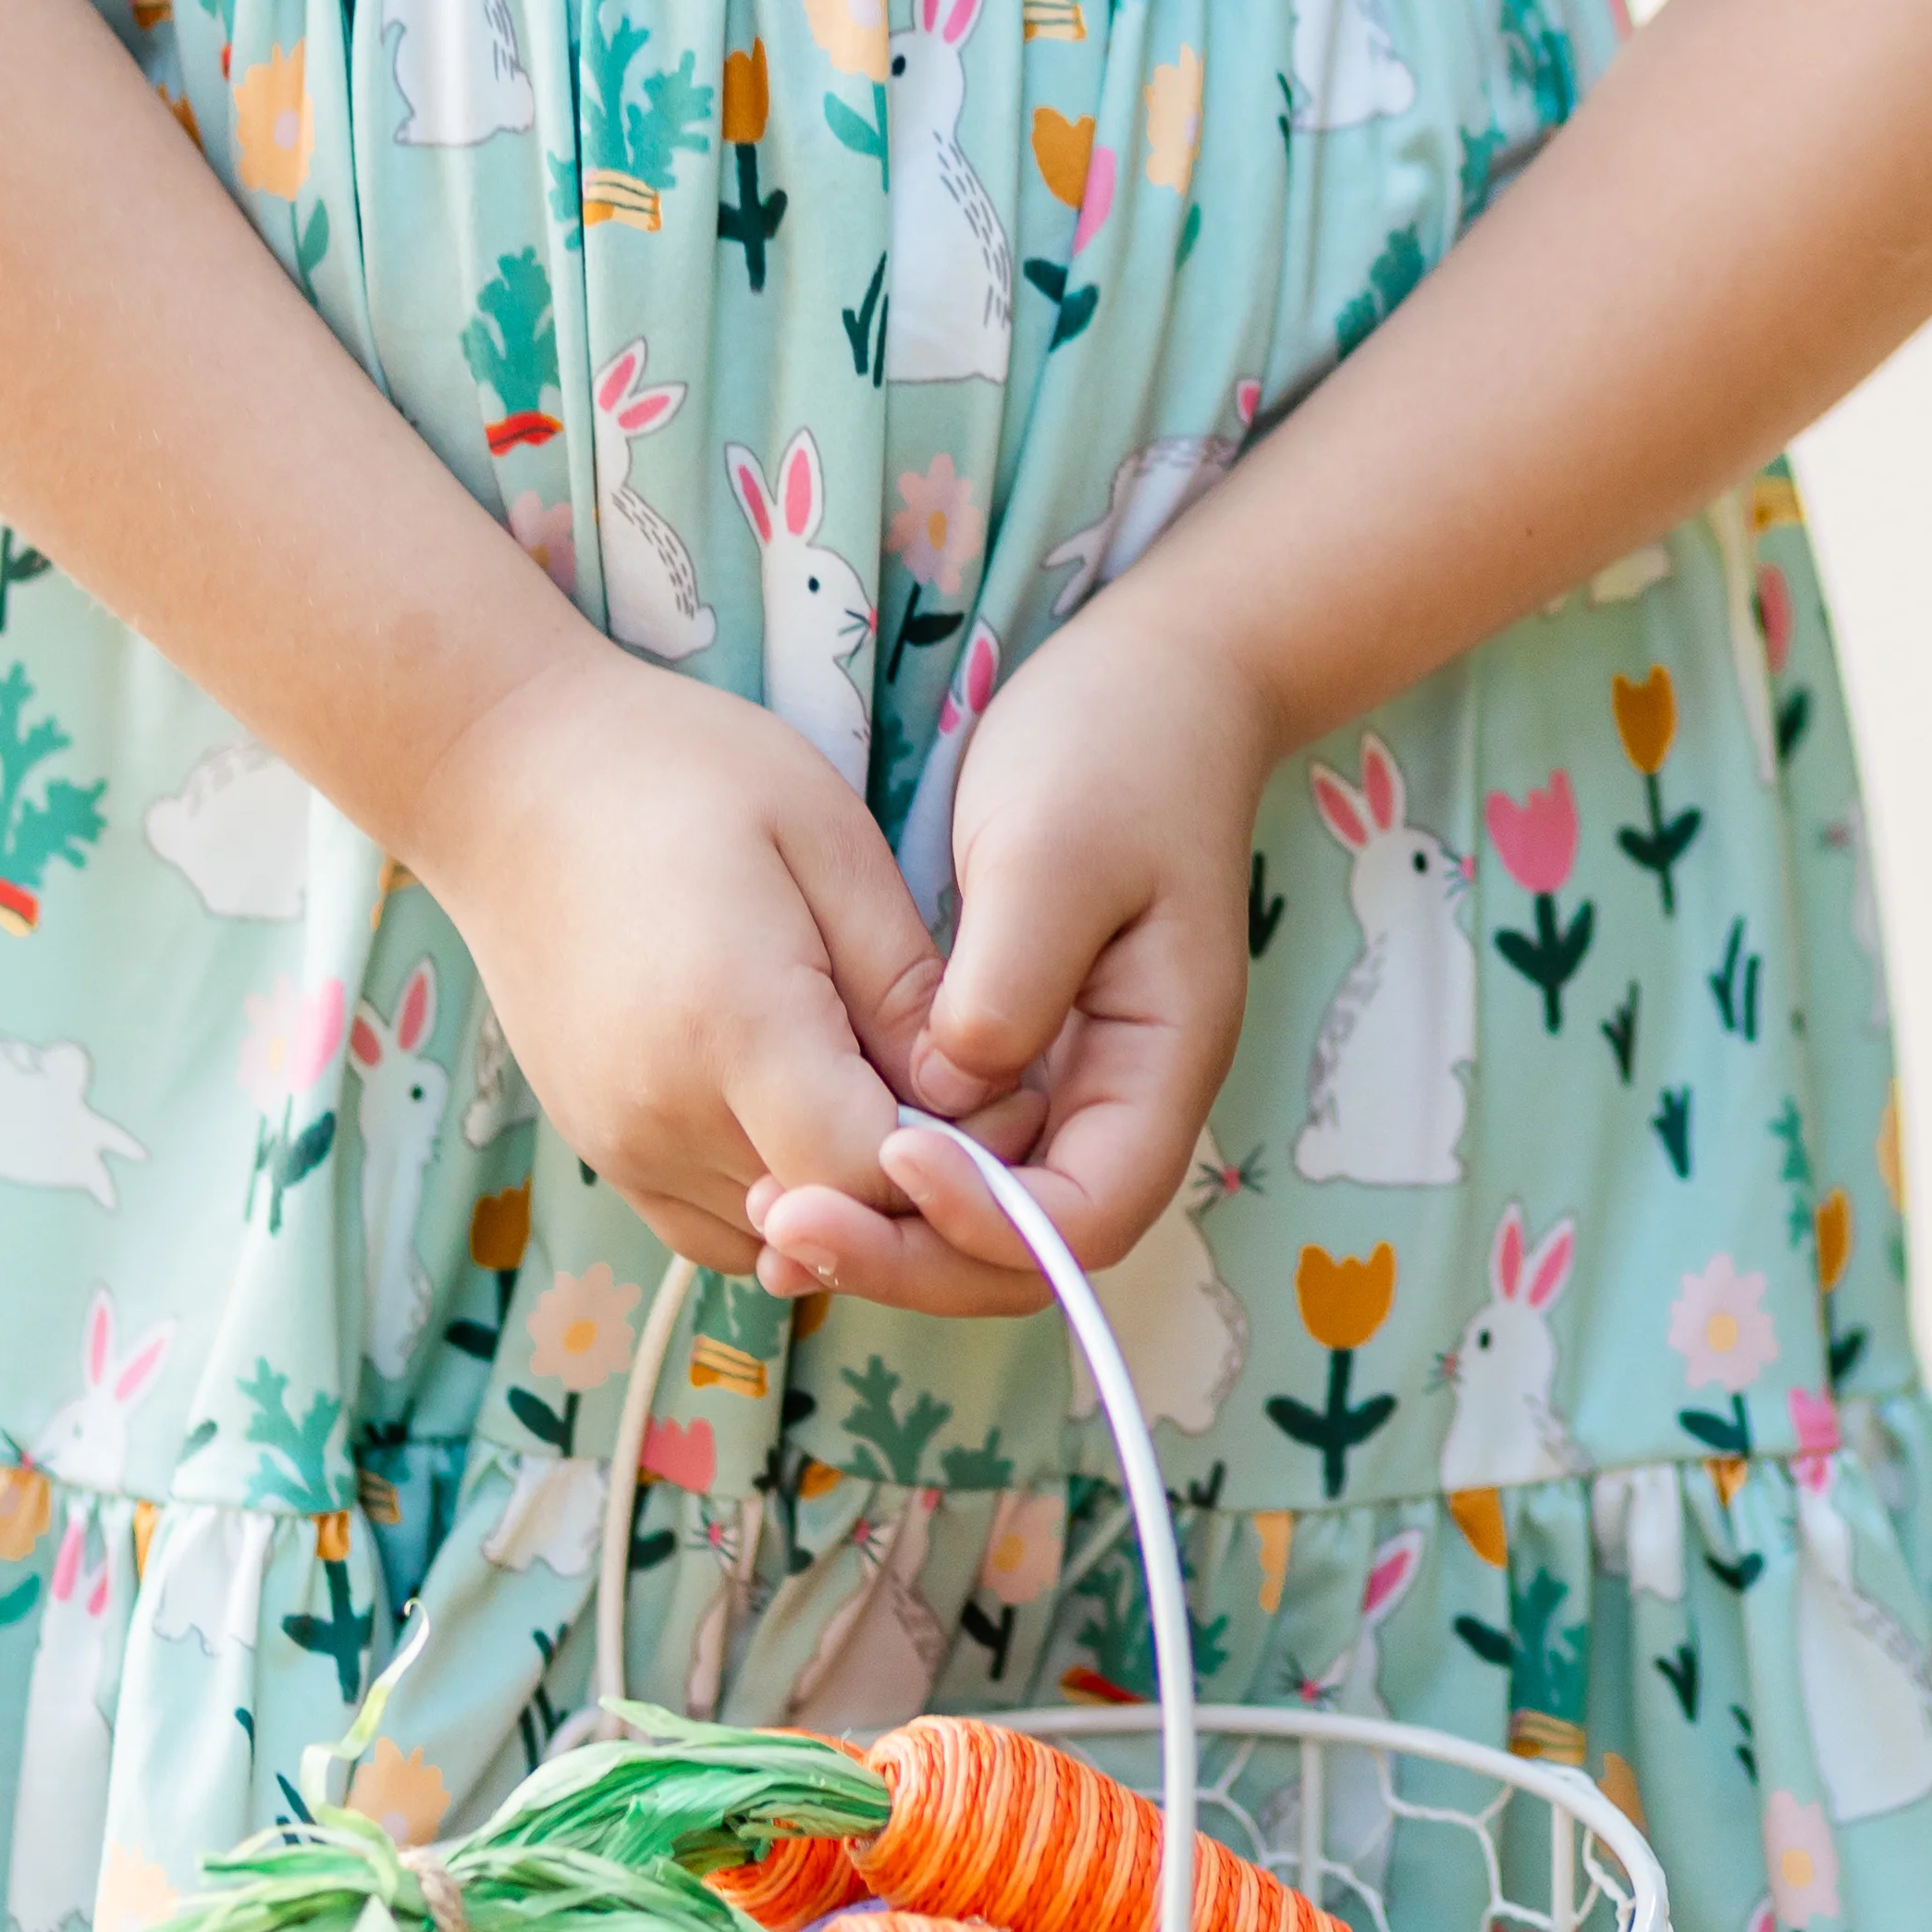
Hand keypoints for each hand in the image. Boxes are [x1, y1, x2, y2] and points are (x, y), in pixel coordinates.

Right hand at [413, 639, 1036, 1279]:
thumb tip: (973, 1100)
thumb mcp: (825, 835)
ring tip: (885, 1080)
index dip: (960, 1159)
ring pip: (781, 1239)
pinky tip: (809, 1100)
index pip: (874, 1177)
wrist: (505, 777)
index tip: (1002, 1092)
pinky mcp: (599, 1150)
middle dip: (920, 1178)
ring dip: (851, 1192)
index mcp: (730, 1029)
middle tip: (967, 1086)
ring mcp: (619, 1146)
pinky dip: (784, 1193)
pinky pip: (719, 1225)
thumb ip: (903, 981)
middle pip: (833, 1220)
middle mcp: (662, 1117)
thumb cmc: (677, 773)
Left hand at [743, 584, 1275, 1313]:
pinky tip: (795, 1158)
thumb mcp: (1054, 853)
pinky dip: (880, 1170)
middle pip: (1025, 1245)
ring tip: (770, 1213)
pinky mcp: (1012, 1047)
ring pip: (981, 1213)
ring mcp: (1067, 1078)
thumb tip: (938, 1097)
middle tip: (785, 1223)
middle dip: (909, 1252)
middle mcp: (1120, 1097)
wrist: (1156, 679)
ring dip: (885, 1229)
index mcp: (1162, 1062)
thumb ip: (1008, 984)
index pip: (1084, 1216)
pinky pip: (952, 1148)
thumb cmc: (1114, 748)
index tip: (883, 1155)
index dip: (982, 1218)